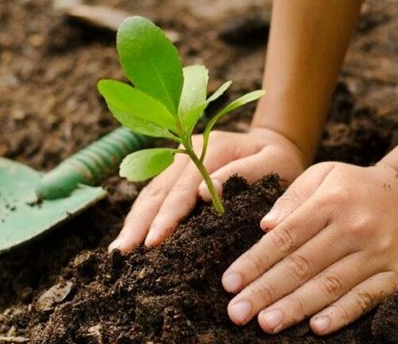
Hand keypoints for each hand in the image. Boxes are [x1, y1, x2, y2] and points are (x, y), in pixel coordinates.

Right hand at [108, 127, 307, 252]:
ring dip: (133, 222)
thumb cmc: (279, 160)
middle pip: (158, 190)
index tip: (154, 241)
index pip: (183, 188)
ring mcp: (177, 160)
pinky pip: (152, 195)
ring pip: (149, 193)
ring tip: (118, 251)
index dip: (167, 215)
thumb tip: (205, 193)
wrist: (275, 144)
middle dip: (139, 223)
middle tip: (123, 253)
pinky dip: (140, 217)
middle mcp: (186, 151)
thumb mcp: (273, 163)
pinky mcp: (174, 172)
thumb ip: (243, 174)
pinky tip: (130, 237)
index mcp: (210, 147)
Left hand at [222, 162, 397, 334]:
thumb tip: (264, 226)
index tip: (229, 283)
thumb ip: (292, 198)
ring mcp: (376, 252)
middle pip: (302, 265)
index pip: (284, 237)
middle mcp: (351, 228)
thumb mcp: (323, 175)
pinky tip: (318, 327)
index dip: (255, 262)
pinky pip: (367, 297)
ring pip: (330, 284)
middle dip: (266, 291)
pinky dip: (342, 314)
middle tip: (238, 313)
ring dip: (296, 307)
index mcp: (328, 203)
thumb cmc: (355, 187)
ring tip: (267, 323)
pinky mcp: (397, 273)